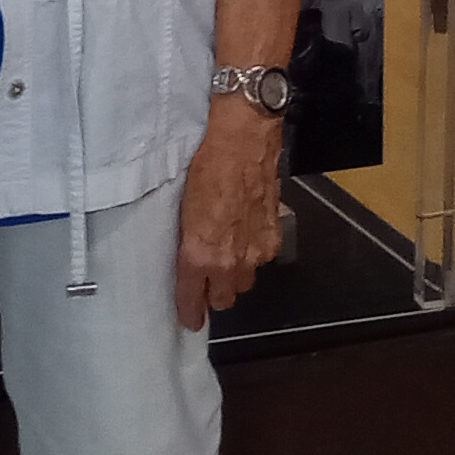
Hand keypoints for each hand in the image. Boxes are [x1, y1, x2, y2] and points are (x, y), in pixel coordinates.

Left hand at [177, 104, 285, 328]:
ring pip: (245, 282)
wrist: (242, 137)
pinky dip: (254, 252)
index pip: (193, 301)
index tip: (189, 318)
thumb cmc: (205, 163)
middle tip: (205, 277)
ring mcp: (255, 251)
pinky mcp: (273, 236)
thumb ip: (186, 241)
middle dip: (214, 293)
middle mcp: (229, 261)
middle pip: (224, 300)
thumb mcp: (181, 206)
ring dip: (235, 273)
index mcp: (199, 255)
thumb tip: (186, 258)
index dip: (190, 313)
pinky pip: (262, 259)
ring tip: (226, 251)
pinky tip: (245, 232)